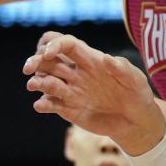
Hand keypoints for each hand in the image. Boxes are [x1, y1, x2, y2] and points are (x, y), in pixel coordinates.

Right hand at [24, 32, 165, 154]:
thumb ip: (123, 69)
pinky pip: (50, 104)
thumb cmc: (137, 94)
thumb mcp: (136, 80)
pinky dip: (43, 104)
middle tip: (29, 69)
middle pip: (49, 60)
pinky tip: (41, 105)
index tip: (48, 52)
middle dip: (36, 60)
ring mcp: (71, 90)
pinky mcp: (68, 108)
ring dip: (36, 81)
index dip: (55, 45)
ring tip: (33, 85)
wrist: (136, 120)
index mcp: (90, 60)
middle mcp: (76, 72)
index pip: (67, 44)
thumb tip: (107, 58)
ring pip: (45, 80)